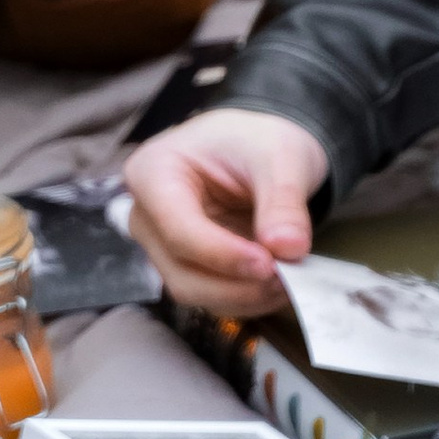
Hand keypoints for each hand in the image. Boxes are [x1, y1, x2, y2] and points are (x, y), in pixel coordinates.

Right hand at [124, 108, 329, 313]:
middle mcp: (147, 216)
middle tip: (289, 279)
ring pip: (194, 291)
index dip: (224, 254)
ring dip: (244, 297)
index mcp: (154, 172)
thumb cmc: (258, 141)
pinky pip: (211, 295)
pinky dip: (247, 298)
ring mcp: (162, 246)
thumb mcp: (280, 156)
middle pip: (181, 271)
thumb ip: (283, 200)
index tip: (270, 265)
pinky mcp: (185, 267)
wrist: (260, 150)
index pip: (179, 229)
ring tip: (291, 282)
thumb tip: (288, 249)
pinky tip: (278, 285)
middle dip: (237, 285)